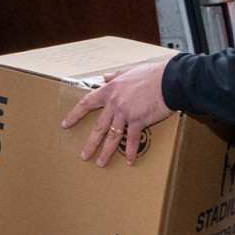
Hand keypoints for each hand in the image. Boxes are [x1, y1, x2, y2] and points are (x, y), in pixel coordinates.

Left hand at [60, 59, 174, 167]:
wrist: (169, 80)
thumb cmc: (152, 74)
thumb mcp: (129, 71)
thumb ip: (116, 75)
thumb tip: (105, 76)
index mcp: (110, 90)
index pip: (87, 103)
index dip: (75, 114)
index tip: (66, 124)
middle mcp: (114, 103)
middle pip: (98, 126)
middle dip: (90, 143)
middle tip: (84, 155)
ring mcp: (125, 113)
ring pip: (112, 136)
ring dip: (106, 152)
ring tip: (100, 163)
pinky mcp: (138, 120)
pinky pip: (132, 139)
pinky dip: (131, 151)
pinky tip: (130, 161)